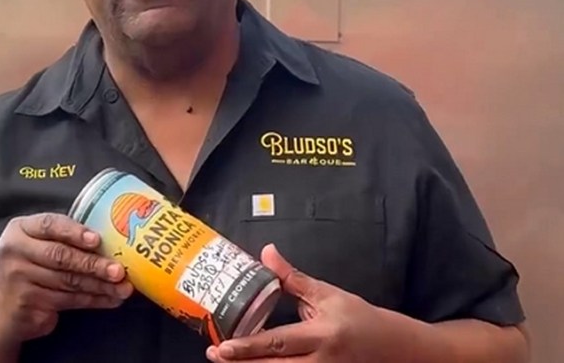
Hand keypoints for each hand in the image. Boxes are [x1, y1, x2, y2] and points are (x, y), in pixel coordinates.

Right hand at [0, 213, 133, 344]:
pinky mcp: (28, 303)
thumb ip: (63, 239)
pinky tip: (111, 299)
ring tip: (123, 287)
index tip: (97, 240)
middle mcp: (15, 251)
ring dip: (100, 285)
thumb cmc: (30, 268)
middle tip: (118, 270)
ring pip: (69, 281)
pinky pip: (69, 300)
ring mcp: (18, 279)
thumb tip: (112, 241)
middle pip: (61, 256)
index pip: (50, 225)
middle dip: (94, 263)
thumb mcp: (38, 246)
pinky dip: (94, 300)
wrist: (2, 311)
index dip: (75, 232)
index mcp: (20, 229)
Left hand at [206, 244, 389, 361]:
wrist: (389, 347)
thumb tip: (267, 252)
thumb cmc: (356, 316)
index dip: (250, 346)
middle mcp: (319, 362)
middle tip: (214, 354)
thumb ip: (293, 278)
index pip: (278, 343)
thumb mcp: (325, 294)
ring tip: (226, 361)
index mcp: (321, 335)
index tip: (224, 346)